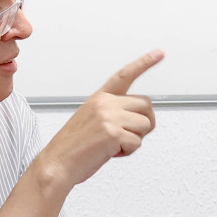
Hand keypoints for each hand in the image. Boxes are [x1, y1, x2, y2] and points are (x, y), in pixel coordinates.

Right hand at [33, 52, 162, 189]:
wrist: (57, 164)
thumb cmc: (72, 147)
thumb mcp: (92, 120)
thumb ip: (113, 113)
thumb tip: (139, 119)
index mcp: (99, 98)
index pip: (125, 75)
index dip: (144, 63)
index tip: (159, 53)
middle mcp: (105, 103)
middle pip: (146, 105)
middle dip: (143, 122)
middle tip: (128, 135)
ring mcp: (109, 116)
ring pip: (145, 124)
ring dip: (135, 139)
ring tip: (114, 145)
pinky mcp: (113, 133)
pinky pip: (137, 142)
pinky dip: (128, 151)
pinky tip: (110, 152)